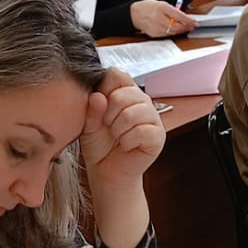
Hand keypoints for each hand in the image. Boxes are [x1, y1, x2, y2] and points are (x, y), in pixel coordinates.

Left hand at [80, 68, 165, 187]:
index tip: (100, 106)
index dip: (105, 89)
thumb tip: (98, 96)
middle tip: (108, 127)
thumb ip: (91, 110)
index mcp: (124, 93)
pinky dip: (128, 141)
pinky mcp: (158, 136)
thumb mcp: (88, 125)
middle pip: (125, 92)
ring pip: (133, 112)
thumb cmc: (99, 146)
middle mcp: (141, 102)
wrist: (107, 173)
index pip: (118, 74)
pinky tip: (126, 145)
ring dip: (118, 129)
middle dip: (110, 113)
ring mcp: (152, 118)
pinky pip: (141, 131)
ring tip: (117, 137)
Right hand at [129, 0, 197, 37]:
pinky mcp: (154, 34)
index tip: (195, 22)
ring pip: (173, 32)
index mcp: (161, 7)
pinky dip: (172, 32)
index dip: (189, 20)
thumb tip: (185, 17)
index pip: (179, 16)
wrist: (134, 14)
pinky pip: (167, 34)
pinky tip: (174, 29)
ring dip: (181, 30)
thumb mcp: (161, 4)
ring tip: (185, 27)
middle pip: (177, 26)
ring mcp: (156, 27)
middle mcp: (158, 18)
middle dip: (186, 27)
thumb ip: (173, 10)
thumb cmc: (148, 7)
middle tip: (192, 26)